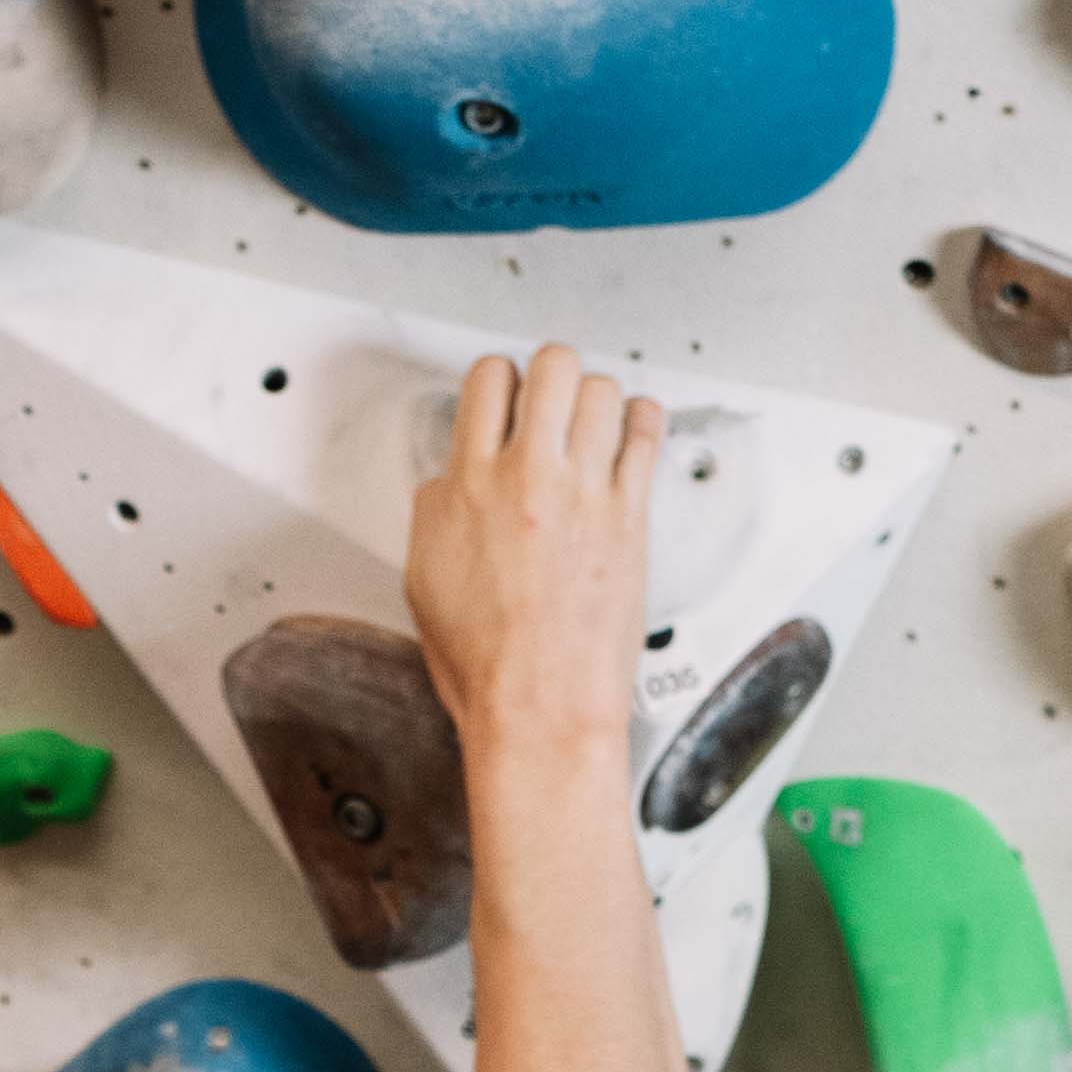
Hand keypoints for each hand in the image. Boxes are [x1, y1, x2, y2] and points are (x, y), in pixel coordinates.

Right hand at [400, 346, 665, 739]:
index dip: (498, 380)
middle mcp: (529, 476)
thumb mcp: (425, 578)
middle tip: (552, 396)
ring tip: (593, 420)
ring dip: (596, 398)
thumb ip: (437, 513)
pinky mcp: (630, 515)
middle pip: (551, 366)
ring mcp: (585, 492)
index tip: (505, 394)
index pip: (487, 382)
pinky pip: (647, 435)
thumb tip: (448, 485)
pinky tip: (633, 431)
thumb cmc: (486, 660)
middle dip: (551, 372)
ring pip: (603, 390)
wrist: (540, 704)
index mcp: (469, 485)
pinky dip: (643, 421)